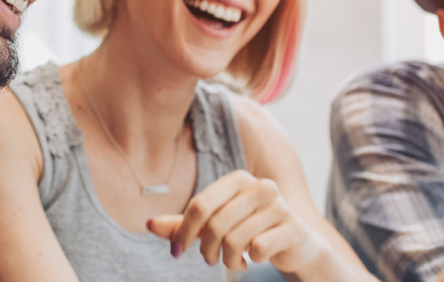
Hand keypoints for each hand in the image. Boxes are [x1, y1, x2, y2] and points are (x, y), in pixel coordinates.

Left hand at [147, 170, 327, 272]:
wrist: (296, 244)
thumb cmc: (250, 231)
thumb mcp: (214, 227)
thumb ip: (184, 225)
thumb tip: (147, 224)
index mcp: (238, 179)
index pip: (199, 206)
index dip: (182, 232)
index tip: (176, 251)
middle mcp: (260, 186)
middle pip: (215, 225)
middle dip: (207, 250)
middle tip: (211, 260)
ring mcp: (279, 205)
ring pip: (235, 240)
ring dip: (229, 260)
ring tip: (235, 262)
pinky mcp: (292, 227)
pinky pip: (258, 249)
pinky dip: (251, 260)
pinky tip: (255, 258)